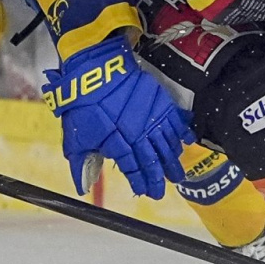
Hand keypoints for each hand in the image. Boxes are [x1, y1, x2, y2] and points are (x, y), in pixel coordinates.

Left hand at [43, 35, 192, 198]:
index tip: (146, 192)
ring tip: (177, 174)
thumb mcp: (77, 136)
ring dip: (173, 160)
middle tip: (164, 190)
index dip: (141, 183)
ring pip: (167, 145)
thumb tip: (83, 187)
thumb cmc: (83, 103)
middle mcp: (140, 136)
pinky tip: (187, 142)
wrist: (98, 71)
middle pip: (154, 161)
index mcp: (121, 146)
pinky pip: (177, 122)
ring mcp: (153, 119)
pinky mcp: (162, 103)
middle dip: (159, 177)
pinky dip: (183, 133)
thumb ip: (82, 163)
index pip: (134, 170)